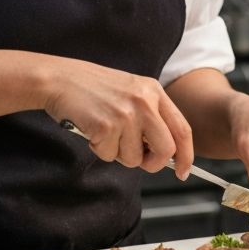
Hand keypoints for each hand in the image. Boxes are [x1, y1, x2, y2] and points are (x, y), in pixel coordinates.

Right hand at [44, 58, 194, 177]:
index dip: (186, 155)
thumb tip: (166, 153)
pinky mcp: (106, 126)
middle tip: (137, 159)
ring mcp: (126, 114)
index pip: (182, 129)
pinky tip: (92, 130)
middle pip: (166, 150)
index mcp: (154, 91)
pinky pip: (109, 156)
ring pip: (134, 159)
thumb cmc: (94, 89)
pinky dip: (99, 149)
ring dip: (118, 154)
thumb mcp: (131, 92)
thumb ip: (151, 117)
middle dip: (153, 163)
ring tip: (105, 132)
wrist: (61, 78)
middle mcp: (144, 101)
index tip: (183, 171)